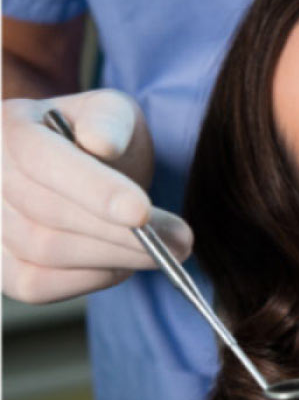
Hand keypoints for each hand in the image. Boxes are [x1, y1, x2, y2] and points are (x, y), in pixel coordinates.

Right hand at [2, 89, 192, 302]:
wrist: (80, 169)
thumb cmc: (98, 138)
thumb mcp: (113, 113)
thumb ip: (110, 121)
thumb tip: (101, 143)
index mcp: (11, 126)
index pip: (43, 160)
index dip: (93, 189)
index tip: (142, 212)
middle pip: (48, 214)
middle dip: (122, 233)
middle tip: (181, 241)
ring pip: (45, 253)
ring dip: (115, 257)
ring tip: (164, 251)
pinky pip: (38, 285)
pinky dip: (90, 278)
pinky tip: (123, 263)